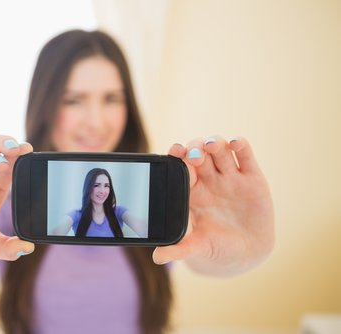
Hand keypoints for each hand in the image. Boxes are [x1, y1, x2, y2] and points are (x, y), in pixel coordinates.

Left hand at [152, 136, 273, 275]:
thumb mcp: (197, 248)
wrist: (247, 254)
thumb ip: (178, 250)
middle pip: (199, 153)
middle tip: (194, 155)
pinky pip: (244, 156)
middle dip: (195, 148)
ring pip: (219, 150)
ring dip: (214, 143)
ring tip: (211, 145)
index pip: (181, 166)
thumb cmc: (216, 246)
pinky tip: (235, 143)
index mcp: (191, 191)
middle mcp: (209, 180)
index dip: (178, 156)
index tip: (174, 151)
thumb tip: (157, 257)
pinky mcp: (252, 178)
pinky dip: (239, 145)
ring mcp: (230, 177)